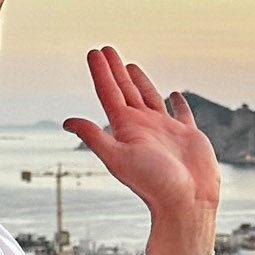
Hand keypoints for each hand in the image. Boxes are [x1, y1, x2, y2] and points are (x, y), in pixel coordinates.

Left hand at [64, 47, 221, 217]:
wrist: (187, 204)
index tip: (95, 52)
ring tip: (131, 66)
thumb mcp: (119, 158)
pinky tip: (175, 94)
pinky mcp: (188, 136)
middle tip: (107, 49)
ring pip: (150, 99)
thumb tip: (66, 122)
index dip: (101, 72)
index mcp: (127, 129)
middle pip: (125, 91)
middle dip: (116, 70)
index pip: (109, 93)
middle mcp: (144, 127)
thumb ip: (94, 138)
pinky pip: (182, 113)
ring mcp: (166, 131)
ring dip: (140, 82)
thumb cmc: (154, 184)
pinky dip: (179, 103)